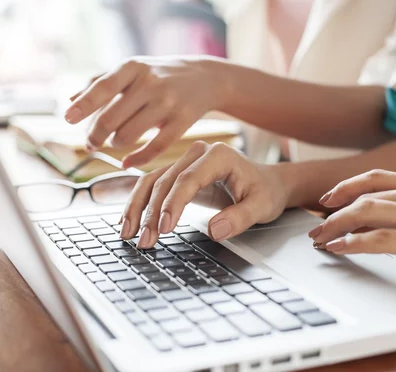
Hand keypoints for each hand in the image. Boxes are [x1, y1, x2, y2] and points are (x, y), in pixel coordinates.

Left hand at [64, 57, 230, 167]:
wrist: (206, 77)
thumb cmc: (159, 73)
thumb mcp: (132, 69)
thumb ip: (100, 82)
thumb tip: (69, 100)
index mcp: (133, 67)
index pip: (103, 87)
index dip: (84, 105)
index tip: (67, 119)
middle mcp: (150, 83)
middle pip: (111, 118)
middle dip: (95, 135)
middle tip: (90, 143)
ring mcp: (168, 102)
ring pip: (129, 135)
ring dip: (116, 143)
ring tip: (116, 141)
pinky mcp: (183, 121)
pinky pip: (155, 148)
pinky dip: (136, 160)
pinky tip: (126, 163)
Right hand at [119, 141, 289, 248]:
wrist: (267, 183)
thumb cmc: (265, 192)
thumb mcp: (262, 207)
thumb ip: (240, 218)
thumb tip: (214, 230)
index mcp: (219, 156)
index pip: (187, 179)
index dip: (173, 204)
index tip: (165, 228)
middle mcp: (198, 154)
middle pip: (165, 181)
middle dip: (151, 213)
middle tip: (144, 241)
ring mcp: (185, 162)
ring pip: (152, 182)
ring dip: (137, 209)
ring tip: (128, 235)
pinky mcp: (178, 174)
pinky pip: (153, 186)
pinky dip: (139, 204)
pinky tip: (128, 222)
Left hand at [309, 169, 395, 300]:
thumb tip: (363, 224)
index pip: (377, 177)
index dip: (347, 187)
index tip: (327, 199)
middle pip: (366, 195)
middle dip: (334, 212)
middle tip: (316, 227)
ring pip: (368, 212)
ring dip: (337, 226)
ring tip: (322, 239)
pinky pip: (380, 239)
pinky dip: (354, 243)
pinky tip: (340, 248)